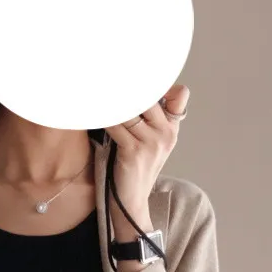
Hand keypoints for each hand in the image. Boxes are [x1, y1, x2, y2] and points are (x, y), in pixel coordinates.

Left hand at [105, 82, 189, 243]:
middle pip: (151, 95)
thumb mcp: (148, 141)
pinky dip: (103, 116)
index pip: (180, 94)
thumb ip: (148, 117)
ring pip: (131, 108)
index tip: (140, 69)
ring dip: (111, 99)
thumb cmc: (134, 168)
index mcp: (172, 127)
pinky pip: (116, 125)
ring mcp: (152, 143)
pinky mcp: (134, 152)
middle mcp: (166, 133)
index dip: (160, 82)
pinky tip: (92, 109)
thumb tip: (134, 91)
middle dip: (130, 85)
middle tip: (107, 70)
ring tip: (96, 87)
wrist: (131, 202)